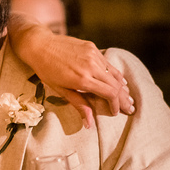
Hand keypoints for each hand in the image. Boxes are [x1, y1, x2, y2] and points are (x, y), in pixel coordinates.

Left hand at [7, 18, 132, 127]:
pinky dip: (114, 74)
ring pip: (114, 73)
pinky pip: (108, 63)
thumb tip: (89, 124)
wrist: (39, 44)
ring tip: (128, 96)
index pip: (109, 94)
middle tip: (130, 108)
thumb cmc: (46, 70)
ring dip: (122, 86)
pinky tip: (119, 81)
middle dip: (123, 98)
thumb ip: (79, 104)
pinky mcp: (92, 47)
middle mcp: (91, 66)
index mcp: (83, 79)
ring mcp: (93, 55)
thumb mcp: (60, 90)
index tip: (116, 113)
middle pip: (115, 85)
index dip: (115, 105)